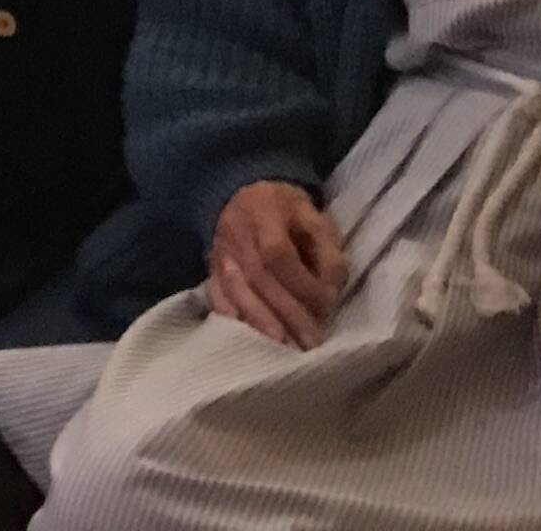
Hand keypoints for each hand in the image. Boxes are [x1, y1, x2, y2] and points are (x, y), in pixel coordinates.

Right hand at [205, 180, 347, 348]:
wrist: (242, 192)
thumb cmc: (288, 211)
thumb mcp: (316, 217)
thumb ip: (328, 253)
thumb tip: (330, 293)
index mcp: (264, 212)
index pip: (278, 253)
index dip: (302, 283)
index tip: (327, 304)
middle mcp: (236, 234)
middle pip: (258, 278)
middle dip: (286, 314)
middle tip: (310, 344)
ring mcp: (220, 253)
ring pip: (235, 290)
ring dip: (260, 322)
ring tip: (283, 348)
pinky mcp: (211, 269)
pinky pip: (216, 296)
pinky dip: (232, 319)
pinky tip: (248, 340)